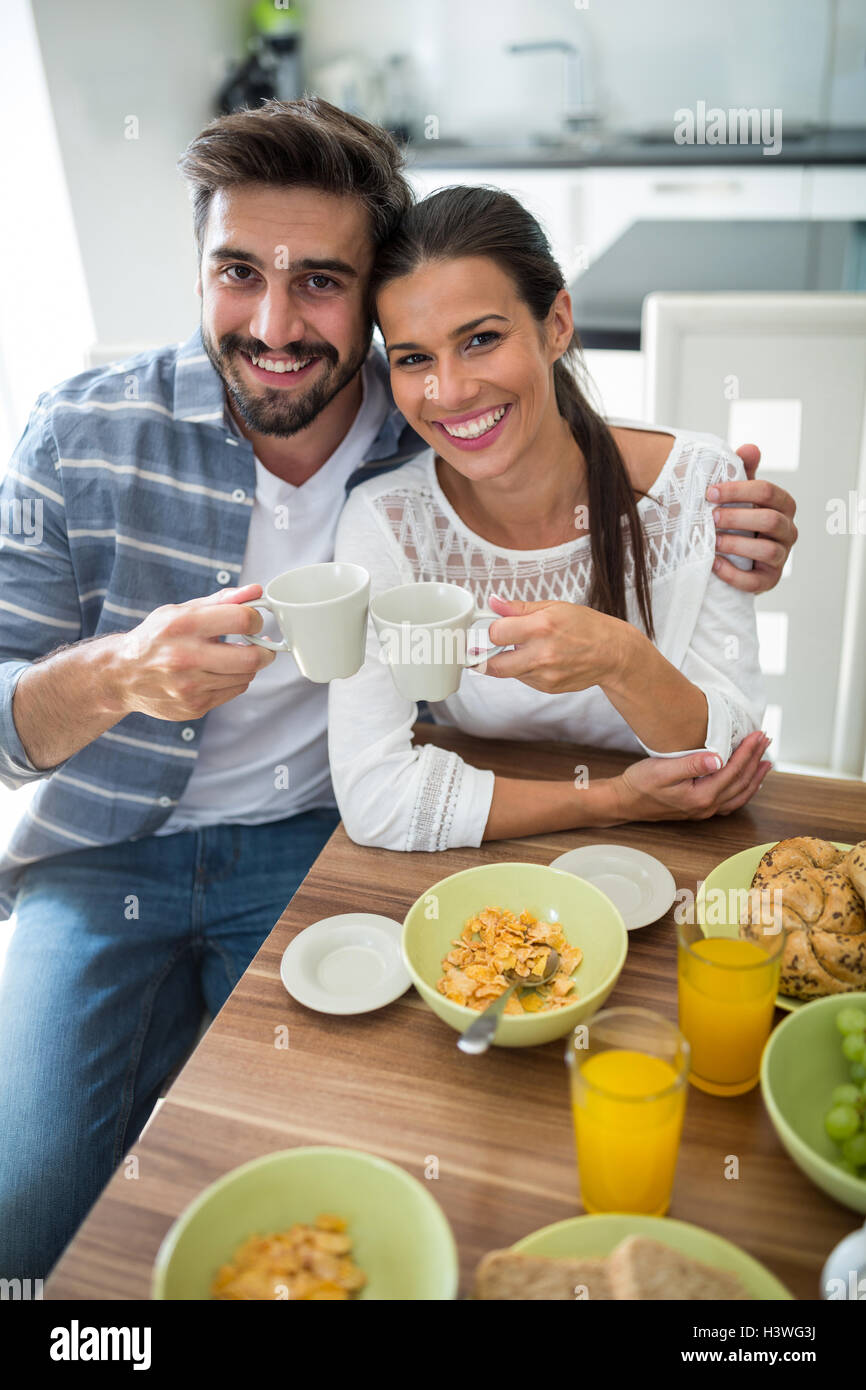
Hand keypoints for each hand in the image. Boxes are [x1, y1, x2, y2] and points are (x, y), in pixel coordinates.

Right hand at [110, 583, 274, 720]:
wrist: (121, 675)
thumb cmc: (155, 638)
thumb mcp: (181, 611)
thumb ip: (222, 601)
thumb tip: (256, 591)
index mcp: (182, 626)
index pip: (241, 620)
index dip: (255, 619)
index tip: (253, 621)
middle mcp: (186, 657)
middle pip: (251, 657)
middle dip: (265, 649)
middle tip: (262, 644)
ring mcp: (190, 686)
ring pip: (246, 676)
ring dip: (249, 665)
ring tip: (236, 656)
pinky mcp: (194, 707)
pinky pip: (233, 691)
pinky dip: (235, 680)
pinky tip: (221, 671)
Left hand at [481, 594, 625, 693]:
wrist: (613, 653)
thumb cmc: (586, 626)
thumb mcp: (554, 607)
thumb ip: (519, 608)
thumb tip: (494, 602)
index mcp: (542, 627)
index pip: (496, 633)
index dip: (492, 629)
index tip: (495, 627)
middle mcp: (542, 654)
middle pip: (492, 665)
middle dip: (486, 656)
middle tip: (489, 647)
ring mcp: (545, 675)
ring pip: (508, 672)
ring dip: (509, 661)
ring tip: (529, 648)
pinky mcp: (548, 687)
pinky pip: (524, 679)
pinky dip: (525, 669)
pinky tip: (542, 659)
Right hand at [607, 729, 771, 822]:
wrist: (625, 801)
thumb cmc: (640, 784)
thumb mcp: (662, 770)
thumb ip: (691, 764)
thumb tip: (718, 758)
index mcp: (701, 796)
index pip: (733, 770)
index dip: (748, 751)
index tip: (757, 734)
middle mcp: (707, 807)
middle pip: (741, 782)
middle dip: (756, 759)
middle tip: (766, 740)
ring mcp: (705, 810)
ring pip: (740, 794)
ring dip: (755, 776)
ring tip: (766, 760)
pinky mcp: (700, 808)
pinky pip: (731, 801)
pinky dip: (745, 789)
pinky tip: (748, 781)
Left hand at [708, 443, 797, 593]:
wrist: (737, 554)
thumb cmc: (739, 517)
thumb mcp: (741, 493)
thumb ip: (745, 471)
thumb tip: (750, 448)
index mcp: (783, 505)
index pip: (768, 491)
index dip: (738, 490)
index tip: (710, 492)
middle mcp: (788, 530)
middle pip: (770, 520)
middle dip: (737, 517)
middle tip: (710, 517)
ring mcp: (781, 557)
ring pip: (767, 550)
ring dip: (736, 544)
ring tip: (712, 541)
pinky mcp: (770, 580)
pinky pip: (755, 581)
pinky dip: (733, 574)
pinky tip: (714, 565)